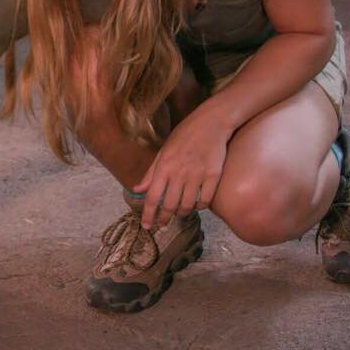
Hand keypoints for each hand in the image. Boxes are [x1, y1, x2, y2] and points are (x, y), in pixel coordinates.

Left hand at [133, 110, 231, 228]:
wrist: (211, 123)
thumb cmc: (184, 136)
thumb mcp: (163, 151)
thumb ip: (150, 173)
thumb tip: (136, 190)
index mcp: (164, 167)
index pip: (152, 197)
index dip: (148, 214)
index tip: (146, 226)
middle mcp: (179, 173)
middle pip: (169, 205)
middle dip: (164, 218)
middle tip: (162, 223)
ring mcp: (197, 175)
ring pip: (187, 205)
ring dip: (181, 213)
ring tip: (179, 213)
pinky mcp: (213, 176)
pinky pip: (205, 200)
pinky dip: (200, 206)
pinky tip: (196, 205)